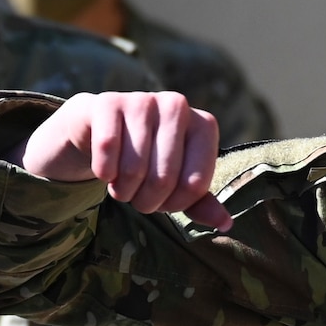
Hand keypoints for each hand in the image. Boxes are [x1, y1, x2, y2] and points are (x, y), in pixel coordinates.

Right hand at [21, 92, 231, 226]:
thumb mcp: (176, 180)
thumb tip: (225, 224)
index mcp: (204, 125)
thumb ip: (200, 202)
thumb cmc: (146, 158)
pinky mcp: (108, 102)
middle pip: (164, 179)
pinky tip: (105, 168)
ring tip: (120, 184)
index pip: (194, 185)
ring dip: (122, 190)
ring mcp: (143, 100)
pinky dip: (102, 172)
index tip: (163, 200)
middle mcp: (177, 106)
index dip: (174, 204)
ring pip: (133, 169)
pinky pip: (107, 151)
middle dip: (146, 201)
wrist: (100, 127)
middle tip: (137, 197)